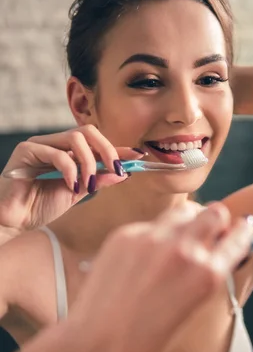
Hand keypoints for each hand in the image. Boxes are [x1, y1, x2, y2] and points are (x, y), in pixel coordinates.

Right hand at [0, 125, 142, 235]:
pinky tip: (72, 186)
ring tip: (89, 186)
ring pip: (75, 139)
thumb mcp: (77, 193)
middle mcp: (56, 144)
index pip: (97, 143)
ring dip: (90, 163)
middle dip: (108, 150)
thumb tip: (122, 173)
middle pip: (88, 132)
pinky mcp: (27, 150)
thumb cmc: (40, 206)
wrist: (14, 219)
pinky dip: (71, 171)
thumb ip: (97, 181)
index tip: (139, 156)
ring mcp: (41, 144)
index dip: (118, 148)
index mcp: (68, 152)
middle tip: (117, 169)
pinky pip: (57, 154)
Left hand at [67, 203, 252, 351]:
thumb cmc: (147, 338)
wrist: (98, 343)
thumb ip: (207, 274)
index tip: (242, 227)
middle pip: (214, 212)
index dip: (243, 230)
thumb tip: (217, 249)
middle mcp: (184, 250)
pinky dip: (154, 235)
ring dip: (187, 221)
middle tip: (208, 232)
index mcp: (207, 274)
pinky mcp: (126, 234)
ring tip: (176, 241)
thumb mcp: (193, 308)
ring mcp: (153, 238)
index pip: (238, 236)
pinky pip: (151, 224)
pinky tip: (143, 258)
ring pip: (183, 211)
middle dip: (216, 221)